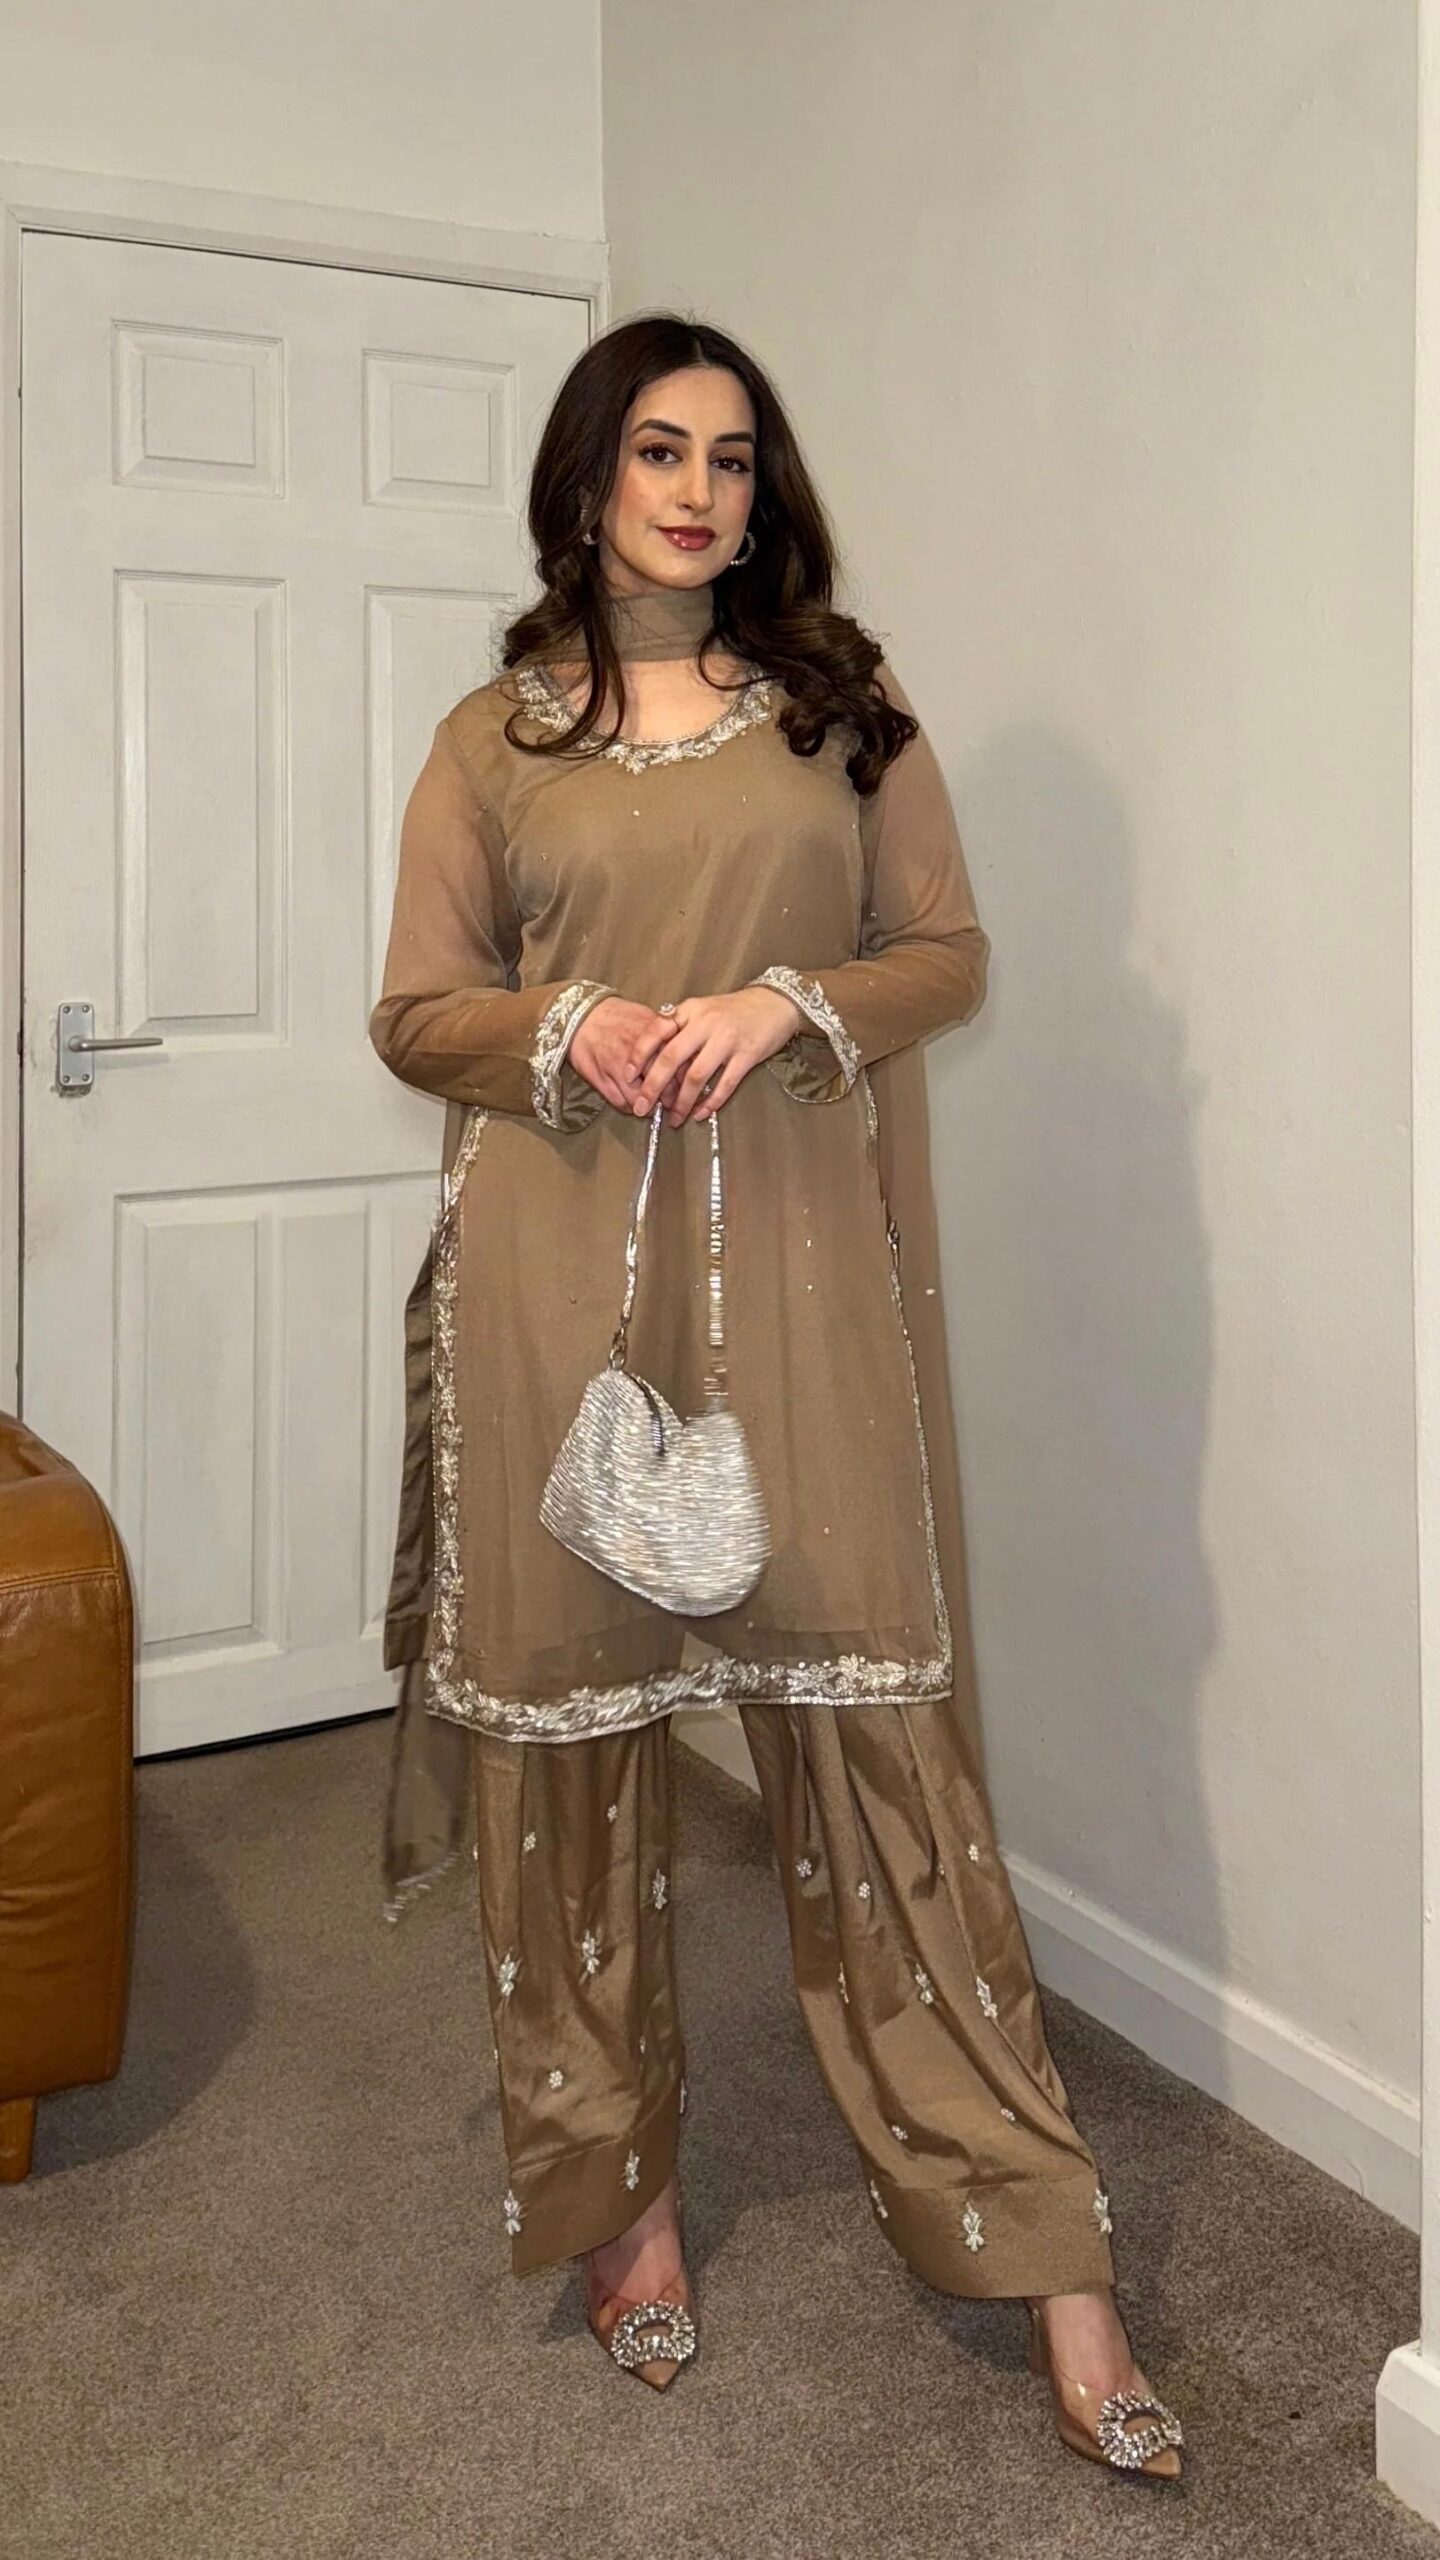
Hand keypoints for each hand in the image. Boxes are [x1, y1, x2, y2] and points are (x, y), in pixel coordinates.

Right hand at [567, 995, 680, 1112]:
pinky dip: (630, 1107)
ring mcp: (618, 1067)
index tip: (687, 1088)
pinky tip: (633, 1102)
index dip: (685, 1082)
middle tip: (672, 1102)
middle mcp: (637, 1052)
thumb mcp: (647, 1018)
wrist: (582, 1017)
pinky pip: (621, 1103)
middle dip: (670, 1099)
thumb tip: (688, 1056)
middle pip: (663, 1087)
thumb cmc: (618, 1018)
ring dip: (649, 1107)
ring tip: (651, 1104)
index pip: (679, 1066)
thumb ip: (667, 1037)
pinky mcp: (601, 1079)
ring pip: (641, 1099)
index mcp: (654, 1035)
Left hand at [623, 987, 804, 1126]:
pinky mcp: (747, 1055)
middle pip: (671, 1058)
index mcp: (690, 1010)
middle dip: (653, 1086)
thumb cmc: (735, 1011)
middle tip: (642, 1108)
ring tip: (674, 1119)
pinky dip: (711, 1103)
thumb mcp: (703, 1010)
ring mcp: (727, 1039)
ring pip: (696, 1076)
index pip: (656, 1031)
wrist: (775, 1004)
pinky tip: (701, 1114)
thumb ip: (681, 1029)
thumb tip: (654, 1061)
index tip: (627, 1076)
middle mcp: (706, 1023)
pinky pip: (725, 1084)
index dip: (639, 1054)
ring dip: (682, 1102)